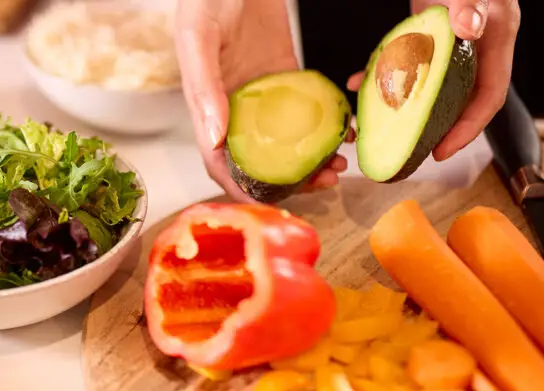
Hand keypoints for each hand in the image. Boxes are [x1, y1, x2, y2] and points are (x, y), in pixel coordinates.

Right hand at [176, 0, 349, 203]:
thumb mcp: (199, 36)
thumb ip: (202, 86)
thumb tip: (214, 139)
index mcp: (205, 104)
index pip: (217, 160)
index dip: (239, 186)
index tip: (270, 201)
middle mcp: (232, 105)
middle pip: (256, 158)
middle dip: (288, 179)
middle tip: (325, 181)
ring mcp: (260, 92)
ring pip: (284, 140)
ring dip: (310, 158)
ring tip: (339, 163)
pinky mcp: (284, 73)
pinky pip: (304, 108)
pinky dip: (323, 123)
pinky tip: (345, 129)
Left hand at [346, 0, 520, 160]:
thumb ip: (470, 6)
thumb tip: (469, 28)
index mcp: (495, 41)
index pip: (488, 97)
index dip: (468, 129)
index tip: (442, 150)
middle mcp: (475, 46)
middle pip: (460, 100)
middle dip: (436, 128)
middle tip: (411, 151)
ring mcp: (450, 42)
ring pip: (430, 86)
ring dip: (403, 105)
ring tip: (380, 126)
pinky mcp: (427, 34)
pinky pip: (408, 64)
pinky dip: (384, 75)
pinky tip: (359, 82)